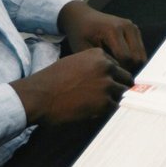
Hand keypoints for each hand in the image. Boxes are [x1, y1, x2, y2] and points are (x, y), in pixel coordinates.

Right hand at [10, 48, 132, 124]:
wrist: (40, 95)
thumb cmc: (52, 79)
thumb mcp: (75, 63)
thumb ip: (93, 67)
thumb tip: (105, 77)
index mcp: (99, 55)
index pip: (117, 66)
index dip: (112, 76)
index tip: (106, 84)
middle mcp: (107, 67)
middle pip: (125, 78)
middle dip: (119, 86)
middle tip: (109, 96)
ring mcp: (107, 85)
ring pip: (122, 93)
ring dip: (114, 99)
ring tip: (100, 104)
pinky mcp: (104, 103)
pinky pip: (115, 107)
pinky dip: (107, 110)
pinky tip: (94, 111)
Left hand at [58, 0, 146, 70]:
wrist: (82, 16)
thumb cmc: (79, 34)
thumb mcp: (83, 49)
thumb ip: (100, 62)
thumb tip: (115, 76)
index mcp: (112, 30)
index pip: (126, 58)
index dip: (120, 71)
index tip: (110, 76)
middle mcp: (126, 26)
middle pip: (137, 57)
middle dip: (128, 69)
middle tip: (115, 75)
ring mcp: (132, 26)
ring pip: (141, 54)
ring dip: (133, 64)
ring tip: (118, 69)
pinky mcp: (134, 28)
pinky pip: (140, 49)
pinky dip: (133, 58)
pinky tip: (121, 61)